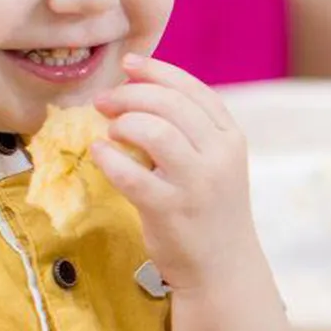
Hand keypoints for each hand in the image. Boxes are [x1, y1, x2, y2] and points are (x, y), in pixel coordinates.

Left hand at [92, 54, 259, 290]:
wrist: (222, 266)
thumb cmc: (210, 209)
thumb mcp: (216, 162)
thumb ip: (193, 129)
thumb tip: (143, 90)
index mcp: (231, 138)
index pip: (194, 89)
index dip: (157, 71)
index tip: (129, 64)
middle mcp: (219, 156)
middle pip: (170, 104)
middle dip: (130, 95)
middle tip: (104, 102)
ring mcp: (197, 183)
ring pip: (154, 131)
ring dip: (122, 124)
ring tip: (110, 132)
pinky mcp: (170, 210)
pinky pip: (130, 174)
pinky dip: (108, 158)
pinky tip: (100, 154)